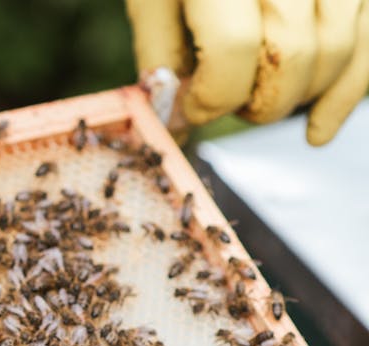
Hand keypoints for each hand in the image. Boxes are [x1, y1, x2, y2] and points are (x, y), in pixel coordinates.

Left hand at [127, 0, 368, 144]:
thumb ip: (162, 59)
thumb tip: (172, 128)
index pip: (232, 50)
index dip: (210, 97)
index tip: (193, 106)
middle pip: (290, 56)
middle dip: (256, 101)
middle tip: (229, 101)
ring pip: (336, 52)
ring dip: (296, 97)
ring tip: (259, 96)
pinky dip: (347, 93)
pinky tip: (318, 132)